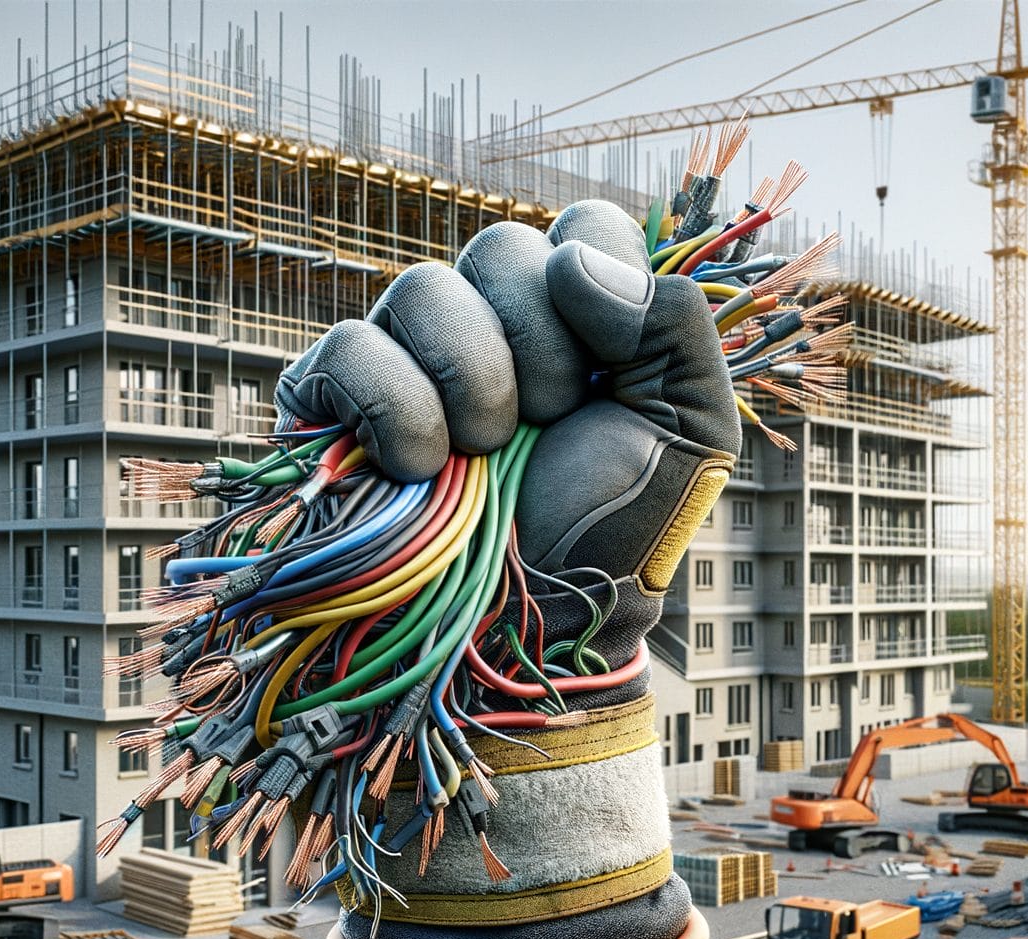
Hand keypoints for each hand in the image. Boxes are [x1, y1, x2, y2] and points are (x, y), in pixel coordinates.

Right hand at [277, 199, 741, 594]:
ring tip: (485, 455)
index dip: (598, 282)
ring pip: (421, 288)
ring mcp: (408, 357)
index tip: (609, 366)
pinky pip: (350, 348)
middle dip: (539, 348)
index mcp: (577, 318)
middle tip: (550, 423)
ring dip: (473, 386)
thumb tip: (566, 262)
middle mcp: (490, 323)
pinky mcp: (334, 398)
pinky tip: (419, 467)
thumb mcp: (693, 431)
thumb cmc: (613, 534)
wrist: (534, 625)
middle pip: (499, 247)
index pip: (580, 225)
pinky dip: (396, 413)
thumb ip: (673, 322)